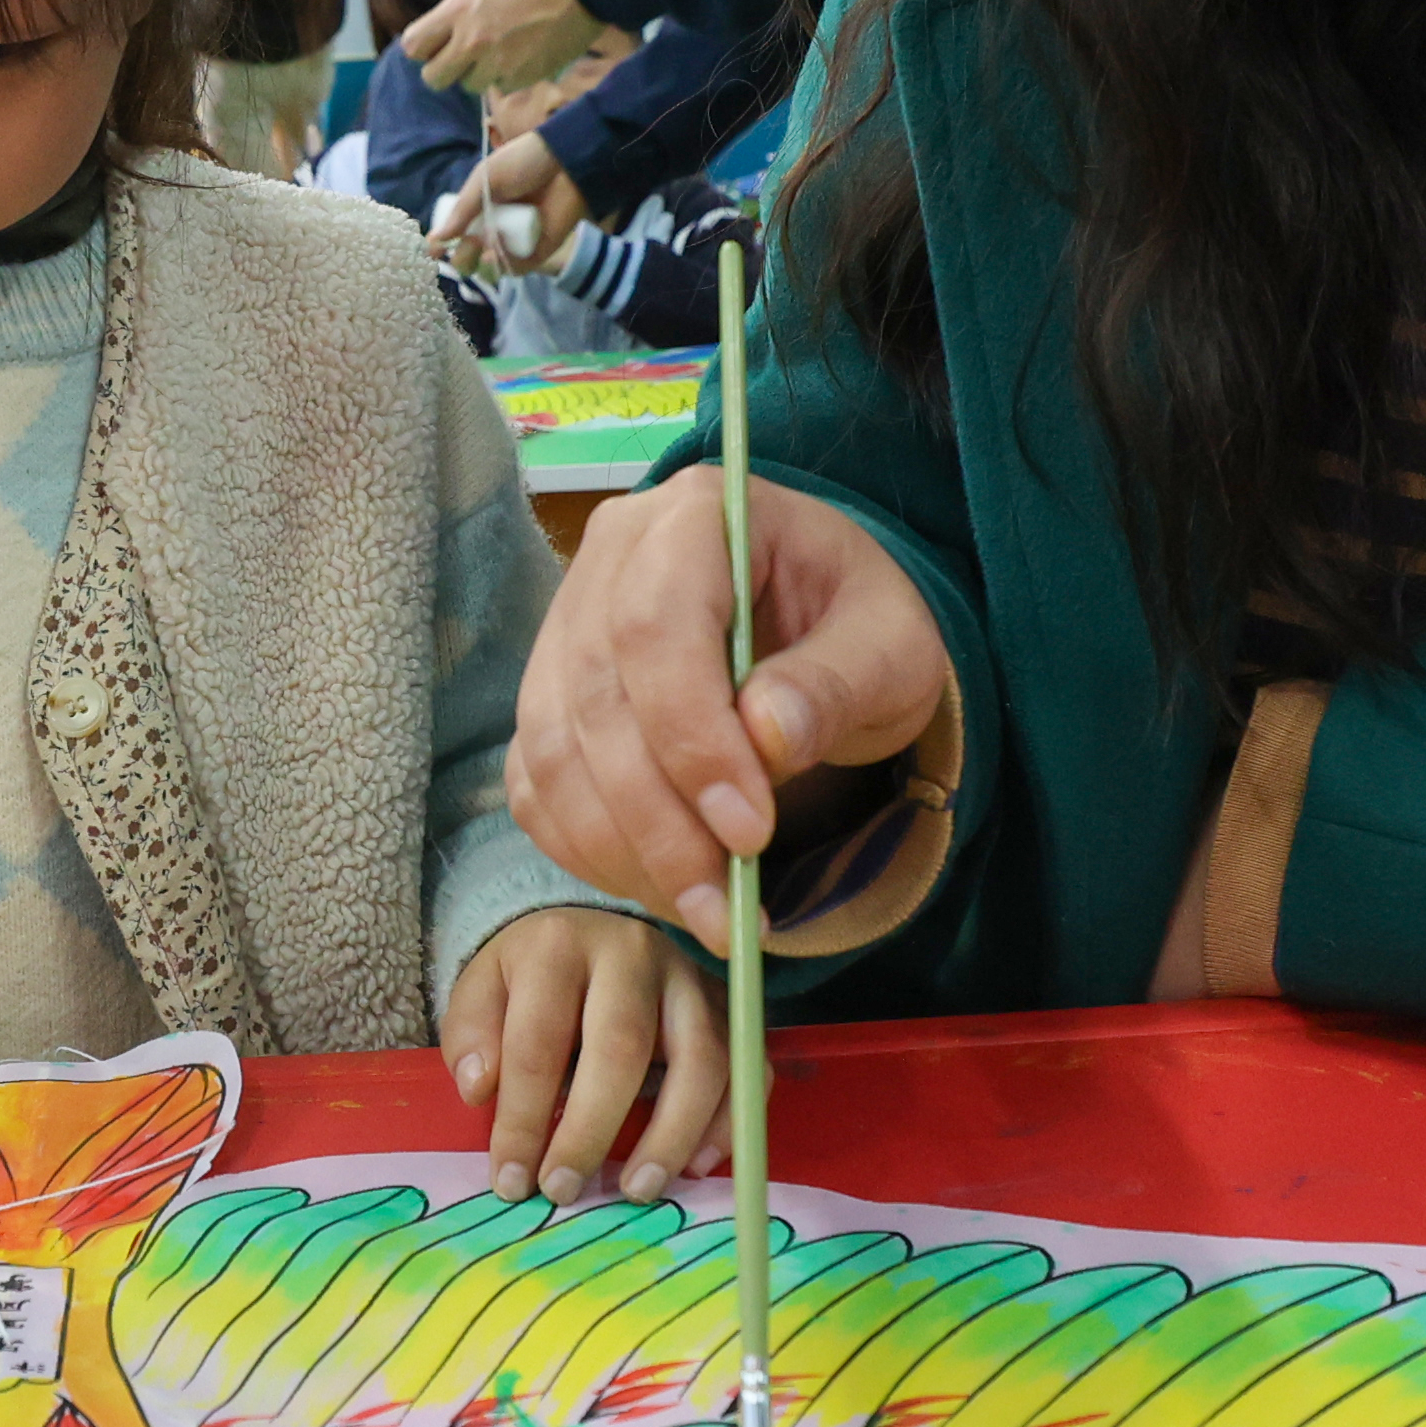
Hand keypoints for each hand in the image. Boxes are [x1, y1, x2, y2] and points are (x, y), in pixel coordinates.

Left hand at [400, 0, 607, 92]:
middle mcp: (472, 40)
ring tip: (505, 48)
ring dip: (483, 72)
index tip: (436, 42)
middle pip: (434, 78)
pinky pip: (505, 87)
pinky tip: (528, 52)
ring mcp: (499, 62)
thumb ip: (465, 4)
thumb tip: (453, 19)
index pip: (413, 46)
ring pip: (472, 85)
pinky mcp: (526, 76)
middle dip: (446, 69)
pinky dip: (512, 76)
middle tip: (464, 57)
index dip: (423, 47)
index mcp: (458, 9)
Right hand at [430, 137, 586, 273]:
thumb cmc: (523, 162)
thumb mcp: (484, 180)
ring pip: (491, 267)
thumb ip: (462, 210)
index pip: (456, 233)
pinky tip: (494, 255)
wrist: (566, 160)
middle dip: (462, 257)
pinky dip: (502, 265)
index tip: (433, 250)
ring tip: (481, 249)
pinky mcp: (538, 250)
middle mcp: (496, 226)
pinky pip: (516, 267)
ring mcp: (516, 239)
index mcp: (480, 207)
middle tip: (465, 246)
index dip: (443, 244)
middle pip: (470, 255)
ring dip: (480, 263)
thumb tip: (435, 239)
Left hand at [442, 906, 723, 1204]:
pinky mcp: (729, 1005)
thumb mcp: (482, 989)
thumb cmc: (533, 976)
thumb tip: (480, 1090)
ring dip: (671, 1134)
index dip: (523, 1118)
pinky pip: (749, 1067)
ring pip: (701, 1058)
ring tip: (637, 1189)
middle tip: (564, 1190)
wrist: (591, 930)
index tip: (511, 1179)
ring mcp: (691, 977)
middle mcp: (633, 953)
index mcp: (559, 945)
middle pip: (621, 1046)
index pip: (539, 1040)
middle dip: (592, 1130)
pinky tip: (696, 1167)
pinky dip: (728, 1121)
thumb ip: (471, 1034)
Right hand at [511, 470, 951, 952]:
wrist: (826, 628)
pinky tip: (655, 885)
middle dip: (656, 818)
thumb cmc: (860, 624)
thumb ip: (835, 684)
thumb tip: (768, 739)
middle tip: (725, 905)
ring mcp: (567, 625)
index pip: (655, 626)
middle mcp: (610, 557)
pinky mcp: (550, 694)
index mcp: (697, 515)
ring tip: (701, 911)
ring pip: (551, 749)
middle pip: (595, 697)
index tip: (749, 830)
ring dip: (618, 847)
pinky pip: (535, 782)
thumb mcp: (891, 646)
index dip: (691, 739)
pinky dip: (584, 846)